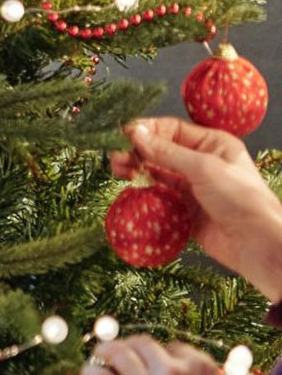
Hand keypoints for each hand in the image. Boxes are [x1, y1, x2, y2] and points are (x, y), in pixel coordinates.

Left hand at [81, 335, 261, 374]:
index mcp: (200, 368)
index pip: (173, 348)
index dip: (162, 356)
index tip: (154, 364)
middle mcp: (173, 369)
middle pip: (142, 344)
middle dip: (132, 347)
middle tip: (123, 356)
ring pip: (118, 352)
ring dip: (106, 351)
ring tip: (99, 356)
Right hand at [113, 118, 281, 299]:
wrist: (257, 245)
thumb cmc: (240, 199)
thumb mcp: (204, 168)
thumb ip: (166, 151)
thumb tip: (135, 132)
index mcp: (213, 144)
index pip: (172, 129)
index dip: (147, 130)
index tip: (124, 135)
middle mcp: (201, 162)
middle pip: (160, 150)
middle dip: (137, 151)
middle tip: (116, 157)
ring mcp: (192, 186)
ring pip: (156, 172)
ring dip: (136, 169)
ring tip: (118, 171)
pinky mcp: (184, 209)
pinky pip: (158, 195)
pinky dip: (143, 191)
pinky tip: (132, 188)